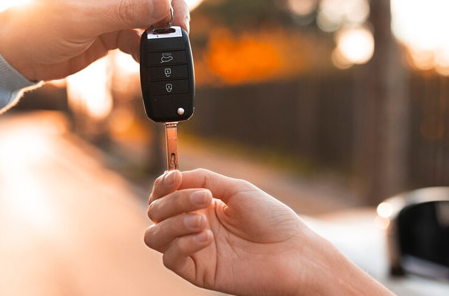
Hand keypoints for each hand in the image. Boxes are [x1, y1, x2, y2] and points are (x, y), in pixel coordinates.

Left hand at [0, 0, 188, 80]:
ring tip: (167, 45)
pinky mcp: (108, 29)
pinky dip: (144, 45)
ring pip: (147, 12)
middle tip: (177, 29)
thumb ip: (125, 11)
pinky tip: (147, 58)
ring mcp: (108, 6)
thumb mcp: (83, 19)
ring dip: (158, 29)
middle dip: (166, 8)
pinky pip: (135, 34)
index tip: (168, 10)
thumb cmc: (38, 29)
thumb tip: (163, 3)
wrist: (16, 57)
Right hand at [144, 169, 393, 295]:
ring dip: (173, 223)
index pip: (164, 194)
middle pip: (156, 212)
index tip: (175, 177)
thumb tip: (175, 175)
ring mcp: (193, 249)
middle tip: (204, 198)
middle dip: (173, 201)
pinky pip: (171, 259)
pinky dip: (183, 244)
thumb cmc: (271, 218)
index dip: (163, 184)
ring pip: (154, 236)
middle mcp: (192, 226)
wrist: (293, 252)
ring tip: (203, 221)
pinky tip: (207, 237)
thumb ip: (204, 179)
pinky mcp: (198, 272)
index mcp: (200, 205)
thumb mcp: (236, 188)